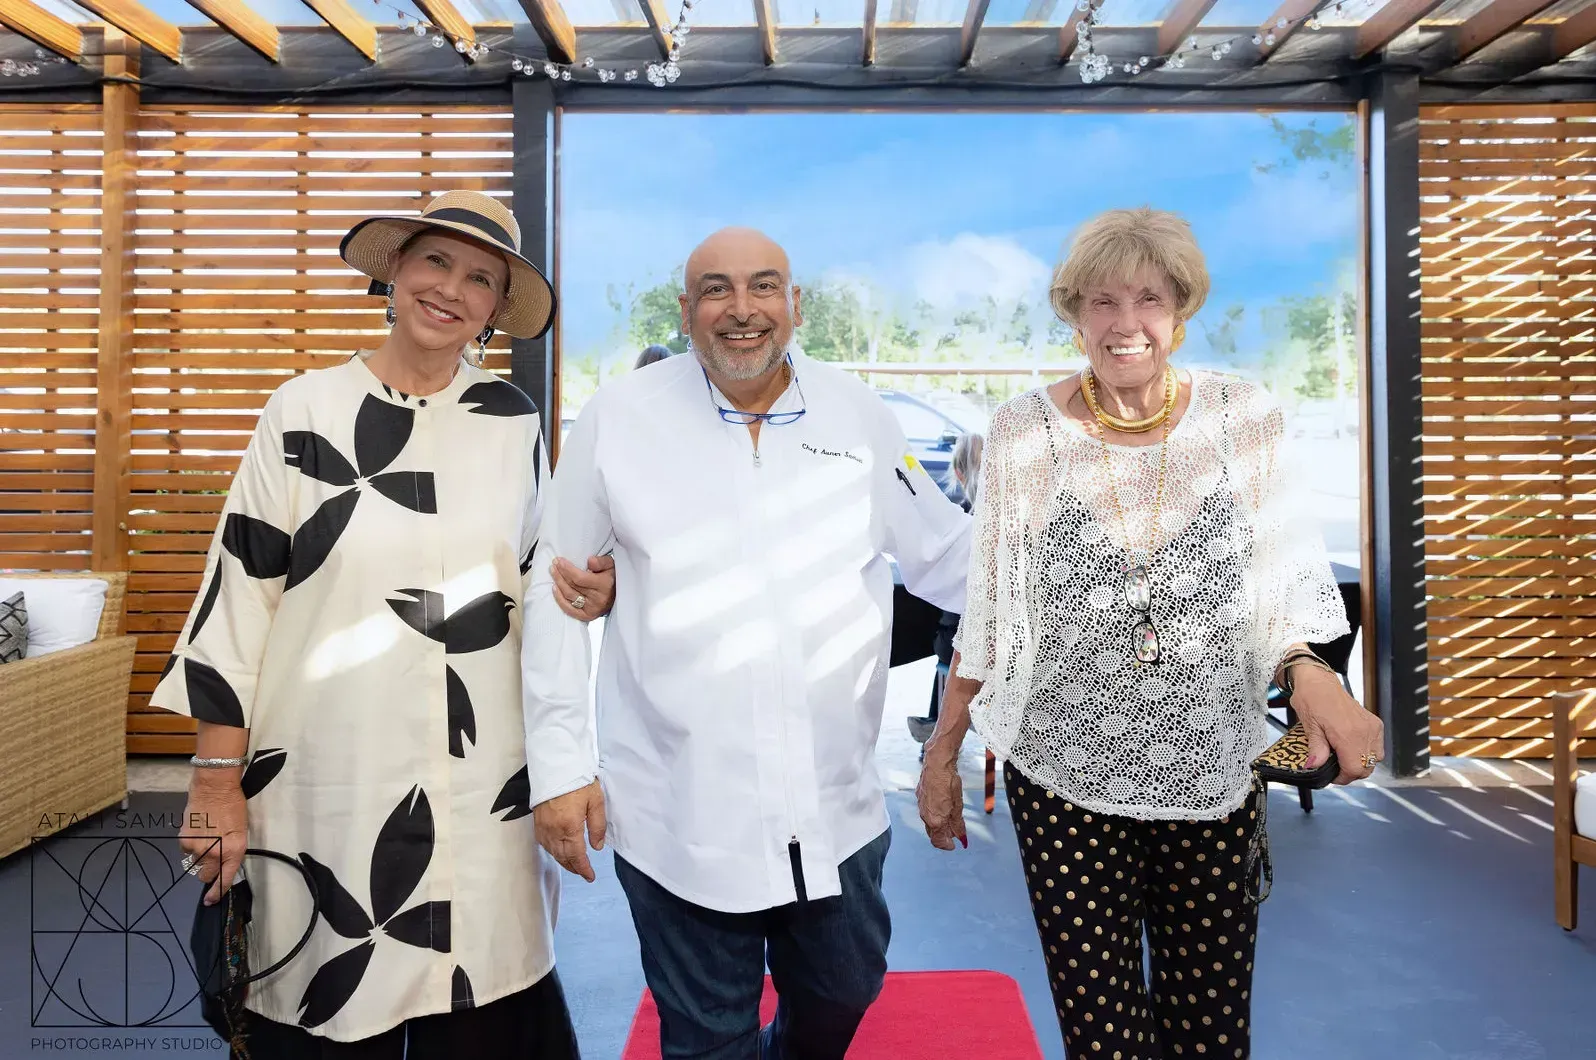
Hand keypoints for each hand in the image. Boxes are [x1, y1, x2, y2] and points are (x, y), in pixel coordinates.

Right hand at [180, 772, 247, 905]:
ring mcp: (199, 848)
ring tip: (206, 837)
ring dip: (200, 856)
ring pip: (196, 863)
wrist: (215, 787)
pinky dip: (191, 845)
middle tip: (211, 857)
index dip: (217, 893)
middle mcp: (216, 853)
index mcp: (235, 850)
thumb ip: (232, 850)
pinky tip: (197, 830)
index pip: (225, 879)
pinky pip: (186, 851)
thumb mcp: (240, 830)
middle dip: (208, 871)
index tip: (211, 900)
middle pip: (206, 875)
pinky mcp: (184, 841)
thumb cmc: (233, 805)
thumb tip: (224, 863)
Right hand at [533, 780, 607, 881]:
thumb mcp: (595, 801)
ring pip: (553, 852)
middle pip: (563, 857)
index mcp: (569, 827)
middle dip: (574, 867)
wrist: (556, 765)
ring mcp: (543, 827)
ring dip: (563, 861)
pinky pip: (544, 843)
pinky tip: (558, 850)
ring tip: (574, 865)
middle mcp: (554, 831)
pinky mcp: (537, 821)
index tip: (590, 877)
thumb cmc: (578, 781)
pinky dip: (552, 851)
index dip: (583, 869)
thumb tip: (597, 847)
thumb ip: (597, 826)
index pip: (577, 856)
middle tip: (583, 873)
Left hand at [552, 555, 616, 621]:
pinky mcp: (587, 616)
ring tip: (554, 572)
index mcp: (605, 585)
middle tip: (554, 564)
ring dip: (558, 583)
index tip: (560, 561)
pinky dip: (560, 599)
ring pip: (569, 595)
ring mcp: (592, 609)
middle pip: (573, 586)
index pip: (580, 578)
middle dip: (561, 573)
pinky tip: (555, 589)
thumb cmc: (612, 578)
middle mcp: (599, 599)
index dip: (567, 569)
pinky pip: (569, 609)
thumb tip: (590, 561)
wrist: (619, 595)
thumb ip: (601, 561)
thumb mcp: (611, 565)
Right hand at [916, 738, 967, 850]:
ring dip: (939, 824)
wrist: (937, 762)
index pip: (938, 841)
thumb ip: (957, 823)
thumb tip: (960, 836)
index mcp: (934, 820)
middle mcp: (925, 814)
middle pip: (933, 833)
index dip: (947, 845)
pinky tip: (943, 806)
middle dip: (943, 835)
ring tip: (951, 818)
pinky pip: (927, 810)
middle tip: (955, 833)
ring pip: (929, 821)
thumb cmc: (948, 781)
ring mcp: (921, 805)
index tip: (955, 844)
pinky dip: (935, 813)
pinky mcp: (920, 796)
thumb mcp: (958, 805)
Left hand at [1289, 666, 1384, 784]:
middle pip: (1366, 767)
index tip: (1332, 776)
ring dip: (1360, 763)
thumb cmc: (1311, 699)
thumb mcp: (1309, 726)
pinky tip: (1351, 746)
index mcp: (1347, 733)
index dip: (1343, 778)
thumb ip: (1316, 749)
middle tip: (1335, 767)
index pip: (1355, 769)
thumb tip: (1314, 766)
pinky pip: (1377, 747)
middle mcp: (1364, 731)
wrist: (1319, 681)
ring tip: (1342, 756)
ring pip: (1374, 759)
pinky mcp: (1375, 723)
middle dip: (1351, 772)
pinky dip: (1367, 752)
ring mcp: (1372, 727)